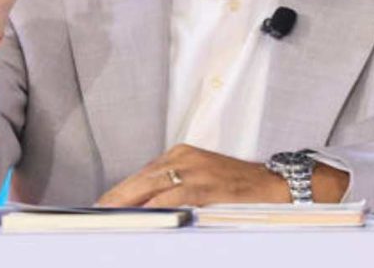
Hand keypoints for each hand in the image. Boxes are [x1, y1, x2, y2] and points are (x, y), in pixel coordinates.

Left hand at [96, 144, 289, 207]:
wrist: (277, 185)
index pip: (141, 175)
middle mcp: (184, 158)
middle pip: (139, 180)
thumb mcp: (202, 179)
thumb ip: (174, 188)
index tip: (101, 205)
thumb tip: (143, 207)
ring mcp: (195, 170)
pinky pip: (173, 197)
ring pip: (151, 187)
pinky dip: (155, 208)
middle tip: (96, 214)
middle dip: (115, 198)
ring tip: (110, 218)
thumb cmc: (239, 187)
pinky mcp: (206, 186)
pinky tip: (142, 217)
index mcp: (180, 154)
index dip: (119, 192)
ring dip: (128, 205)